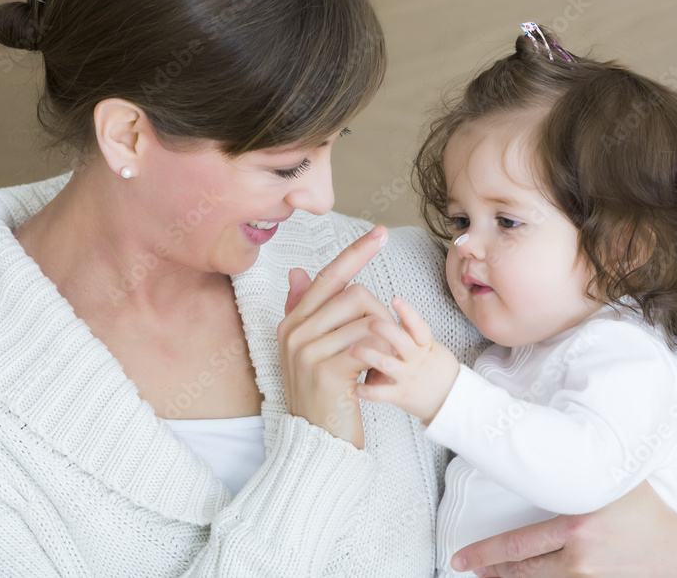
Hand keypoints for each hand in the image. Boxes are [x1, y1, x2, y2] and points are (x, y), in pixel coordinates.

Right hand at [278, 225, 393, 448]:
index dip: (356, 252)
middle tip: (384, 341)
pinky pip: (368, 344)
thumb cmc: (321, 395)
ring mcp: (307, 350)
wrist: (316, 443)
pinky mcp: (326, 370)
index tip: (382, 232)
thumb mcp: (309, 351)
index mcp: (292, 322)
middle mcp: (295, 331)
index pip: (329, 276)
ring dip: (384, 338)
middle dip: (380, 313)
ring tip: (380, 361)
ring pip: (366, 318)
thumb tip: (296, 271)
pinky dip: (382, 354)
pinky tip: (377, 372)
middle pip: (355, 294)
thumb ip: (305, 311)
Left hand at [350, 296, 459, 423]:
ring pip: (387, 364)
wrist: (452, 401)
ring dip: (368, 355)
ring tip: (351, 349)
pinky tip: (354, 386)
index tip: (395, 298)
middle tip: (367, 322)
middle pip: (402, 342)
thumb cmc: (436, 369)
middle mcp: (417, 359)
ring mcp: (409, 377)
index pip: (419, 326)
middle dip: (384, 330)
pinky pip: (382, 393)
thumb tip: (398, 307)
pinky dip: (367, 391)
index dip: (408, 312)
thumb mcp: (431, 346)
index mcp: (425, 345)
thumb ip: (413, 330)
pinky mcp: (401, 395)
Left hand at [451, 480, 676, 576]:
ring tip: (490, 577)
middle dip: (490, 571)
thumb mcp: (610, 484)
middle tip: (468, 568)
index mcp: (576, 527)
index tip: (460, 558)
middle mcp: (580, 560)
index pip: (516, 545)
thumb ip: (576, 475)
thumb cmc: (647, 513)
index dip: (483, 554)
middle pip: (521, 571)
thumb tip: (540, 442)